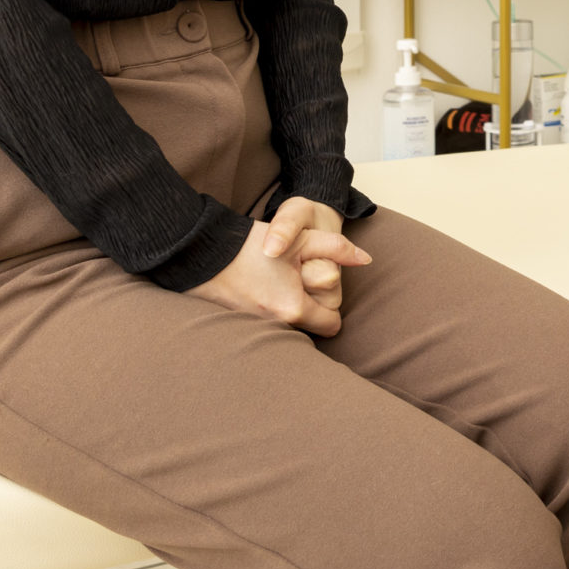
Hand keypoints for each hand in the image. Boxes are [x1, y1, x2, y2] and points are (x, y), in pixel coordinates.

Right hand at [185, 198, 369, 335]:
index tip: (319, 287)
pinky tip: (261, 291)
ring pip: (289, 329)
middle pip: (310, 329)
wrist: (201, 252)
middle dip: (312, 310)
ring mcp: (255, 330)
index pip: (332, 325)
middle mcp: (276, 326)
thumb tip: (367, 259)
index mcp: (294, 309)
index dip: (331, 306)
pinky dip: (269, 313)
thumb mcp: (301, 239)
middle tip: (299, 283)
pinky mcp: (238, 328)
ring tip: (279, 286)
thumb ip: (338, 248)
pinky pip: (267, 328)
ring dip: (290, 311)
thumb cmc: (253, 245)